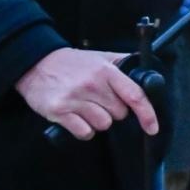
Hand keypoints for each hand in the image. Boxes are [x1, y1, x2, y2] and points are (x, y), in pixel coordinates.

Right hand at [15, 48, 158, 140]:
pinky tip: (77, 117)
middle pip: (119, 114)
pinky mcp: (59, 112)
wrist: (36, 63)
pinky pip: (84, 133)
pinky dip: (84, 129)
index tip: (152, 127)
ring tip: (87, 107)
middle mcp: (92, 85)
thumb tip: (145, 70)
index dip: (147, 114)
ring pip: (103, 125)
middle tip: (101, 101)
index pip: (134, 95)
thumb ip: (123, 63)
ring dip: (98, 121)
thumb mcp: (100, 56)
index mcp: (106, 71)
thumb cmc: (72, 63)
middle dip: (114, 111)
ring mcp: (74, 99)